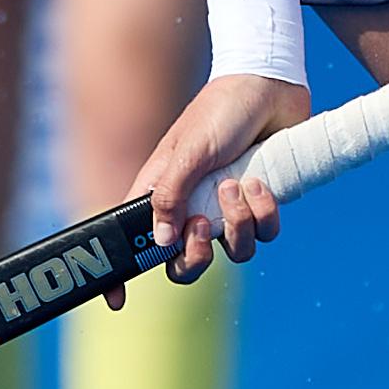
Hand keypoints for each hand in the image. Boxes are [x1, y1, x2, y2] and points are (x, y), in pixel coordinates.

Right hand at [133, 73, 308, 277]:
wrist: (271, 86)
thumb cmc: (220, 111)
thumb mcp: (187, 151)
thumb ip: (169, 196)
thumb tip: (159, 245)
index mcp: (160, 193)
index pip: (132, 241)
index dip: (121, 274)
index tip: (117, 302)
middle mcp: (191, 206)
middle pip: (185, 263)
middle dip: (196, 257)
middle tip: (203, 228)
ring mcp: (228, 208)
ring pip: (233, 252)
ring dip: (237, 224)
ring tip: (237, 186)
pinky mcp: (261, 204)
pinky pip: (266, 234)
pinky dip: (266, 212)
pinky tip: (262, 182)